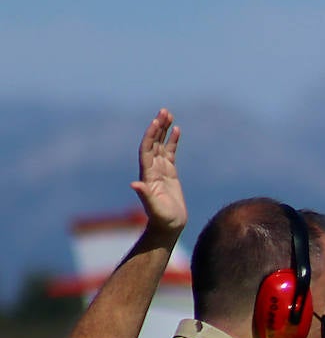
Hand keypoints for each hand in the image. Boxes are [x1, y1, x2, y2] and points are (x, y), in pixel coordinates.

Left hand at [130, 108, 185, 234]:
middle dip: (158, 127)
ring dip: (164, 130)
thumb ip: (145, 196)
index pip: (147, 149)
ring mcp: (160, 170)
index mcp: (148, 174)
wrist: (168, 226)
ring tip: (169, 114)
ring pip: (161, 145)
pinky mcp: (170, 174)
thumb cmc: (162, 219)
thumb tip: (135, 184)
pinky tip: (177, 130)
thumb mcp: (154, 208)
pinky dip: (173, 141)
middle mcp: (152, 169)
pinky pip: (171, 153)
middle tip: (164, 111)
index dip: (151, 135)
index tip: (156, 121)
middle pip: (153, 143)